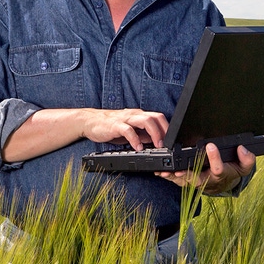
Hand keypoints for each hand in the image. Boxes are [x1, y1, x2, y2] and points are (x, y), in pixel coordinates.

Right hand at [2, 107, 167, 162]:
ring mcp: (125, 119)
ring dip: (154, 133)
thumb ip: (144, 134)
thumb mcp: (131, 131)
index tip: (174, 142)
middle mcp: (135, 115)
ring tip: (158, 145)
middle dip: (164, 130)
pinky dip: (135, 139)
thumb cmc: (111, 126)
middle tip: (168, 144)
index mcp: (140, 116)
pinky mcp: (115, 125)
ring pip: (145, 120)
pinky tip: (138, 148)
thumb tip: (159, 143)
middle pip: (155, 117)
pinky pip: (128, 130)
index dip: (169, 129)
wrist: (90, 122)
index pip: (160, 118)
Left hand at [155, 144, 255, 194]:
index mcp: (221, 174)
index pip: (218, 167)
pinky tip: (160, 171)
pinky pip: (177, 181)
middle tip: (179, 167)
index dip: (215, 158)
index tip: (210, 146)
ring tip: (166, 171)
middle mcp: (208, 180)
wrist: (224, 183)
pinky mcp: (188, 181)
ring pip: (184, 181)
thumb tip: (242, 149)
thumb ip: (247, 159)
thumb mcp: (245, 166)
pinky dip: (168, 176)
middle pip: (197, 178)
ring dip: (175, 177)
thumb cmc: (232, 170)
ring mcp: (196, 182)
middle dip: (187, 173)